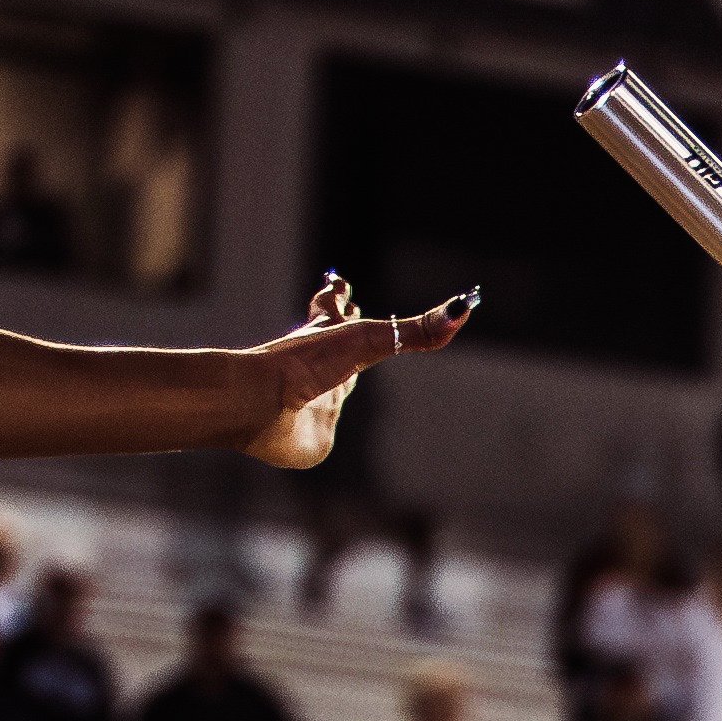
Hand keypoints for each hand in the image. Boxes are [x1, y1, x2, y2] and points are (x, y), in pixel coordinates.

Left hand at [237, 272, 477, 468]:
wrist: (259, 405)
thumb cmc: (303, 363)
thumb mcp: (366, 339)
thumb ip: (414, 331)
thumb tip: (462, 311)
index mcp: (326, 339)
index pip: (332, 310)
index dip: (338, 298)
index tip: (339, 284)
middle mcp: (319, 368)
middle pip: (331, 343)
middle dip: (338, 330)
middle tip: (345, 315)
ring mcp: (314, 402)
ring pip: (325, 387)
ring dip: (329, 380)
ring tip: (334, 377)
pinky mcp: (314, 436)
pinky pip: (321, 434)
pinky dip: (322, 430)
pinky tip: (319, 432)